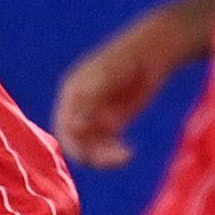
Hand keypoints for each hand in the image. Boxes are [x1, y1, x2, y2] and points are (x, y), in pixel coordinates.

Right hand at [52, 28, 167, 166]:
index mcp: (72, 93)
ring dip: (103, 157)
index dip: (74, 138)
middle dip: (90, 153)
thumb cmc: (126, 59)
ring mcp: (96, 117)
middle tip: (110, 161)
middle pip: (76, 140)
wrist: (150, 53)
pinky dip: (114, 154)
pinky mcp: (113, 124)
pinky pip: (107, 146)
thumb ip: (90, 97)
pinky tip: (129, 153)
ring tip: (124, 157)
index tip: (92, 145)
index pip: (64, 124)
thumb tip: (73, 125)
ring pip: (91, 147)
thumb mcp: (107, 74)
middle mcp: (81, 108)